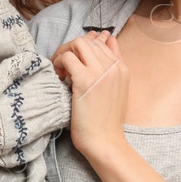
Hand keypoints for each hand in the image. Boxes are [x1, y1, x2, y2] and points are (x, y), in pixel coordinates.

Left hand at [52, 30, 126, 158]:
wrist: (105, 141)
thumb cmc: (106, 122)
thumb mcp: (116, 91)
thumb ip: (111, 70)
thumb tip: (104, 47)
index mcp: (121, 68)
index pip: (104, 41)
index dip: (86, 45)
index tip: (75, 58)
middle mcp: (113, 66)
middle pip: (89, 40)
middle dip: (71, 47)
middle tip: (63, 63)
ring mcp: (100, 72)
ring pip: (78, 43)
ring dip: (64, 52)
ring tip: (61, 69)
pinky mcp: (84, 81)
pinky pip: (67, 57)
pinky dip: (59, 63)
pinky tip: (59, 77)